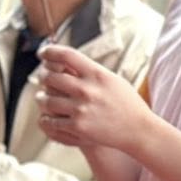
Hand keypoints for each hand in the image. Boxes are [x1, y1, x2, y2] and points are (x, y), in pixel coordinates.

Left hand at [36, 44, 153, 151]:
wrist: (138, 129)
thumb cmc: (127, 103)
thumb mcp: (112, 80)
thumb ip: (90, 71)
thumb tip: (66, 61)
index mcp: (97, 74)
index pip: (66, 55)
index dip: (49, 51)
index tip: (43, 53)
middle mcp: (87, 89)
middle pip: (50, 76)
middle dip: (43, 76)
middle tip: (44, 78)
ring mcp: (81, 109)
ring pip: (45, 99)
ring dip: (41, 98)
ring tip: (43, 98)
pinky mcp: (77, 127)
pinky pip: (49, 121)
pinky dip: (45, 118)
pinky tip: (48, 116)